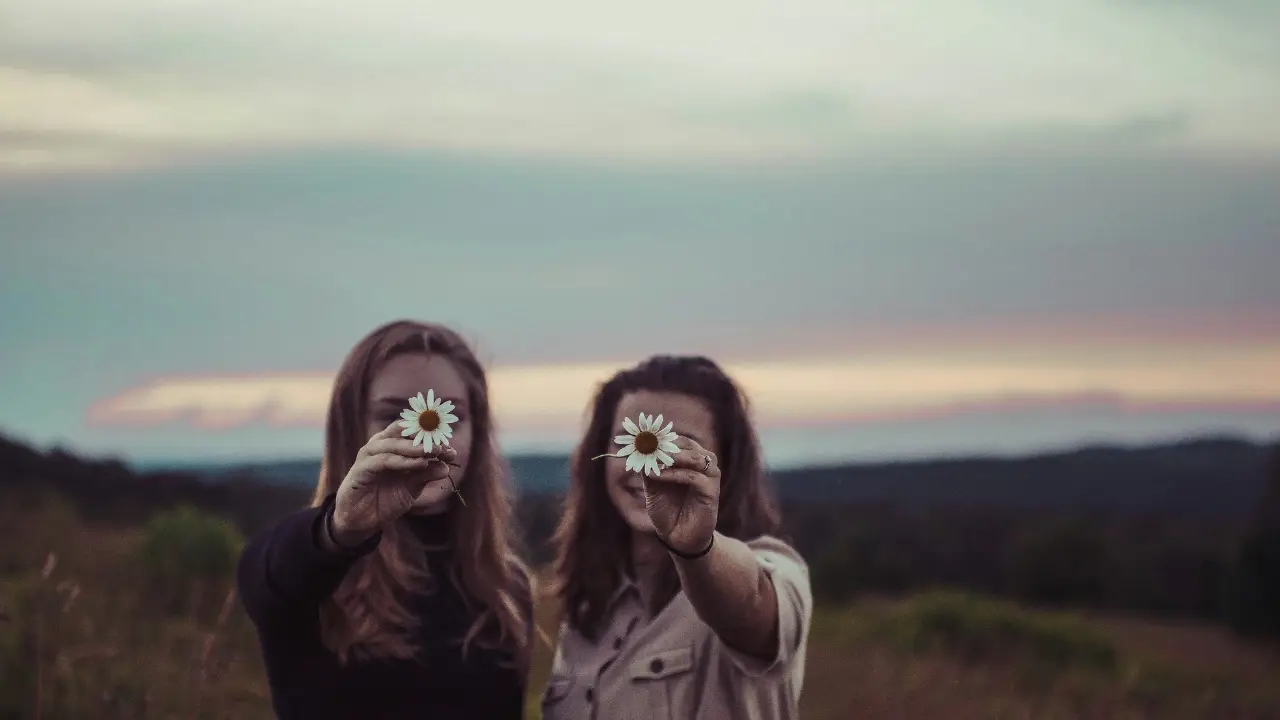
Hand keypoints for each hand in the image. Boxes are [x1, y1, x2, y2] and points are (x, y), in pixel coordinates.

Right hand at [331, 421, 457, 543]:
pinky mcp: (360, 469)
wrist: (362, 521)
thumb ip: (426, 474)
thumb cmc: (385, 499)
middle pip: (402, 431)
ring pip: (393, 443)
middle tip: (443, 447)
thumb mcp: (411, 487)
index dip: (431, 438)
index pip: (411, 432)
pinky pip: (383, 460)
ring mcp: (368, 456)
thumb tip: (447, 467)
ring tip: (433, 452)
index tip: (450, 449)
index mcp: (391, 445)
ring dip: (415, 447)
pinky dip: (402, 461)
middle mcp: (379, 445)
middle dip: (424, 438)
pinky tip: (419, 464)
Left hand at [644, 436, 720, 554]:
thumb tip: (638, 451)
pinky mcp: (711, 493)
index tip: (643, 438)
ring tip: (654, 460)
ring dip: (673, 456)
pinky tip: (658, 475)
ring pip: (695, 458)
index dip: (663, 437)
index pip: (680, 440)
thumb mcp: (653, 488)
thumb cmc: (667, 511)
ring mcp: (710, 478)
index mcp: (691, 461)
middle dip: (667, 445)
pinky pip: (694, 477)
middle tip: (648, 446)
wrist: (677, 538)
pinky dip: (675, 474)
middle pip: (689, 445)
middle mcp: (703, 466)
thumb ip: (649, 469)